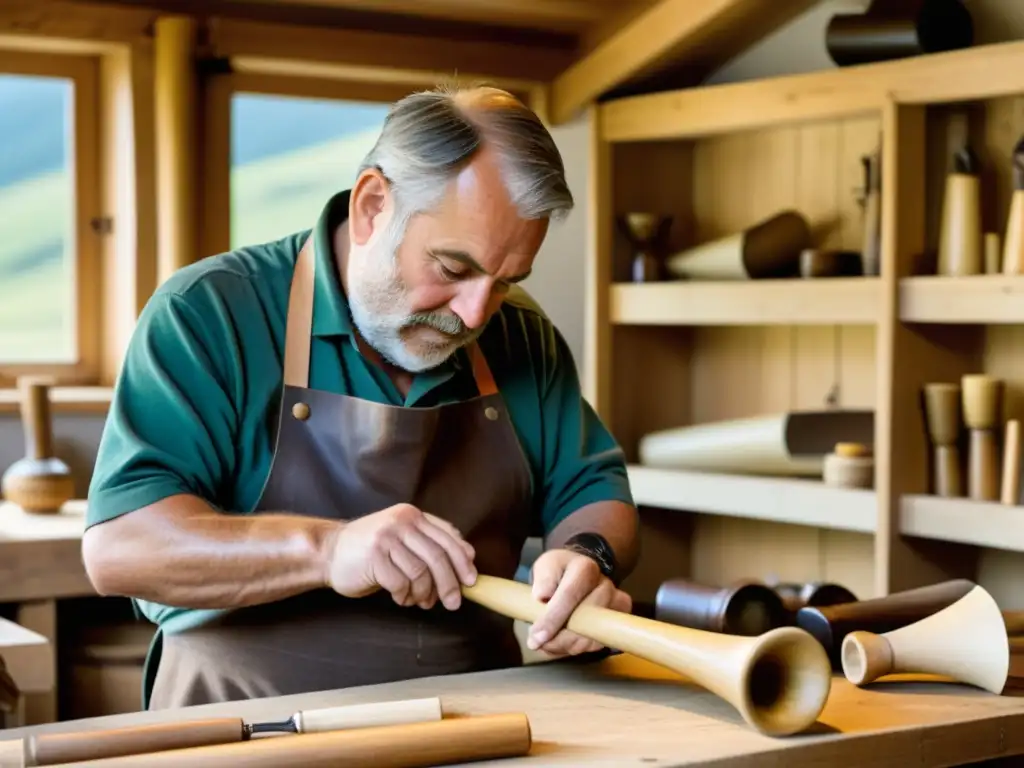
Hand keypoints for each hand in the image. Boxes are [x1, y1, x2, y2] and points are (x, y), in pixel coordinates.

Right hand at [325, 503, 476, 609]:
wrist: (329, 551)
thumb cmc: (370, 550)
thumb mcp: (403, 538)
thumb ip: (431, 542)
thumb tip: (469, 555)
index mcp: (412, 516)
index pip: (447, 538)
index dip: (462, 561)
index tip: (471, 581)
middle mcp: (401, 522)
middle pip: (437, 556)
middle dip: (449, 584)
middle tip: (453, 603)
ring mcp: (386, 538)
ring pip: (420, 572)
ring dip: (423, 593)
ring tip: (418, 601)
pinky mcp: (374, 557)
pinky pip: (400, 583)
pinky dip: (404, 595)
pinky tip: (400, 597)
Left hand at [526, 548, 630, 656]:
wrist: (580, 574)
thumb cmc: (559, 572)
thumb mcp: (545, 567)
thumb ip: (542, 580)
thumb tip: (542, 597)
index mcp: (586, 569)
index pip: (569, 596)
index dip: (552, 619)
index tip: (536, 638)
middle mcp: (606, 587)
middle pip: (583, 622)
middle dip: (558, 640)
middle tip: (536, 643)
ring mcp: (615, 606)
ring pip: (590, 639)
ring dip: (565, 646)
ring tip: (547, 642)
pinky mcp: (616, 624)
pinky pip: (595, 645)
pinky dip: (575, 648)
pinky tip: (562, 641)